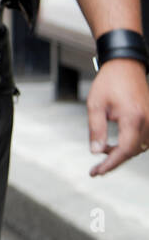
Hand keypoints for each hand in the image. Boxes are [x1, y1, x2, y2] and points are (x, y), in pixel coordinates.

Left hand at [87, 58, 148, 175]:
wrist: (125, 66)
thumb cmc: (109, 83)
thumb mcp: (95, 105)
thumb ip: (96, 130)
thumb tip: (95, 152)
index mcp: (134, 118)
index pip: (125, 150)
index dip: (111, 164)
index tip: (97, 172)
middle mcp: (148, 121)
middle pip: (133, 151)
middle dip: (114, 161)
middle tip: (96, 168)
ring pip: (140, 147)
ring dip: (122, 152)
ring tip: (102, 149)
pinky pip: (144, 139)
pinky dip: (130, 144)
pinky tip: (114, 143)